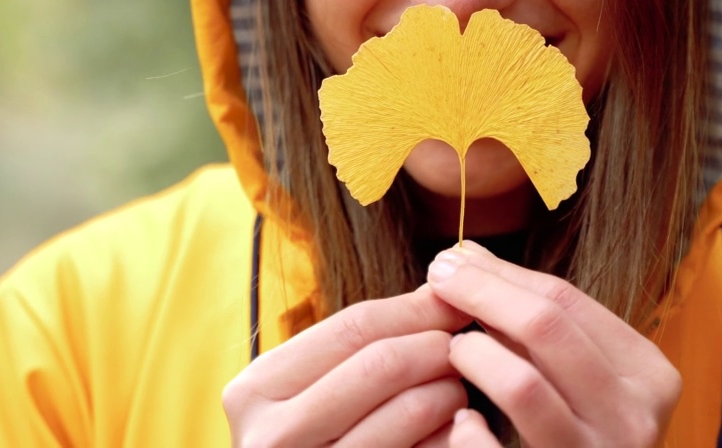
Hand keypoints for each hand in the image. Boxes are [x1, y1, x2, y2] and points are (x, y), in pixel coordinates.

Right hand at [222, 285, 474, 446]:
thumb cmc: (309, 439)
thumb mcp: (311, 388)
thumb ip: (360, 343)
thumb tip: (436, 289)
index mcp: (255, 389)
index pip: (353, 326)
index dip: (414, 309)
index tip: (455, 301)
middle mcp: (271, 436)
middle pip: (382, 365)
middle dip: (436, 346)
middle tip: (466, 344)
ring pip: (410, 410)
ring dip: (450, 391)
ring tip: (458, 387)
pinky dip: (449, 436)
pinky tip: (455, 430)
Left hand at [426, 241, 680, 446]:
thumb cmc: (577, 431)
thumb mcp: (576, 374)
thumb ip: (533, 319)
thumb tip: (464, 254)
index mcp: (650, 375)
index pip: (566, 301)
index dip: (502, 275)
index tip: (453, 258)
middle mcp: (636, 418)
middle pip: (546, 329)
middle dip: (481, 294)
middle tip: (435, 281)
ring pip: (522, 385)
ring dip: (473, 355)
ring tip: (451, 350)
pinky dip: (468, 431)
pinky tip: (458, 418)